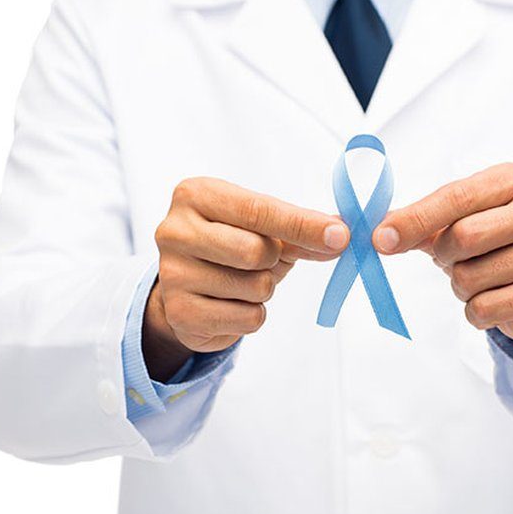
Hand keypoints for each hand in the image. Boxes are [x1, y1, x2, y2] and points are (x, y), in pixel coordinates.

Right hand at [145, 178, 349, 380]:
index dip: (304, 225)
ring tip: (243, 280)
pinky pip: (247, 318)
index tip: (340, 236)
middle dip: (275, 261)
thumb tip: (339, 236)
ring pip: (255, 288)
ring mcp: (172, 274)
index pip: (259, 210)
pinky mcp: (179, 313)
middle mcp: (174, 231)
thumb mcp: (262, 226)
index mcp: (195, 194)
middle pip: (255, 251)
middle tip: (264, 259)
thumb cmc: (231, 242)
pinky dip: (253, 314)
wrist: (188, 284)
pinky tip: (232, 303)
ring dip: (265, 288)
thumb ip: (299, 228)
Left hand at [373, 163, 512, 369]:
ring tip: (481, 278)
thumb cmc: (496, 245)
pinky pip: (483, 308)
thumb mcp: (463, 220)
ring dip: (460, 285)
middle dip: (444, 256)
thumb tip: (382, 232)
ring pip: (469, 277)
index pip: (456, 196)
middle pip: (463, 237)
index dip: (414, 219)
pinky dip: (474, 311)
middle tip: (453, 259)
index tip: (381, 238)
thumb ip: (423, 221)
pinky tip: (494, 299)